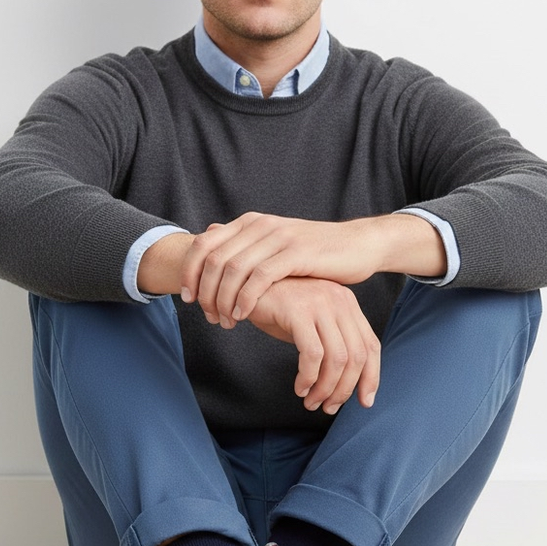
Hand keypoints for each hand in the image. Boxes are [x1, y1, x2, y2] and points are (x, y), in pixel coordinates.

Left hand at [180, 214, 387, 328]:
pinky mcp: (295, 254)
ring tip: (225, 321)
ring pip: (233, 270)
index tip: (188, 299)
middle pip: (214, 260)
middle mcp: (260, 226)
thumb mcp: (274, 246)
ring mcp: (278, 238)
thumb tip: (211, 237)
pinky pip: (259, 278)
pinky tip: (243, 316)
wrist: (358, 245)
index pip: (204, 244)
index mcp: (250, 223)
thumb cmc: (315, 254)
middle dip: (205, 292)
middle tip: (209, 317)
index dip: (190, 272)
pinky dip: (245, 299)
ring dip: (223, 300)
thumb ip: (244, 246)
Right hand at [246, 277, 380, 413]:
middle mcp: (339, 301)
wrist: (244, 286)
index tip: (364, 402)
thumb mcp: (310, 324)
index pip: (371, 345)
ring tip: (311, 402)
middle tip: (328, 408)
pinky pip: (312, 354)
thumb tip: (342, 383)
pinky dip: (308, 377)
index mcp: (347, 304)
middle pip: (357, 356)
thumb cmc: (276, 308)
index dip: (371, 377)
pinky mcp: (298, 310)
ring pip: (337, 359)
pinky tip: (299, 387)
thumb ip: (329, 344)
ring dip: (325, 388)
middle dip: (344, 389)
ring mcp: (319, 303)